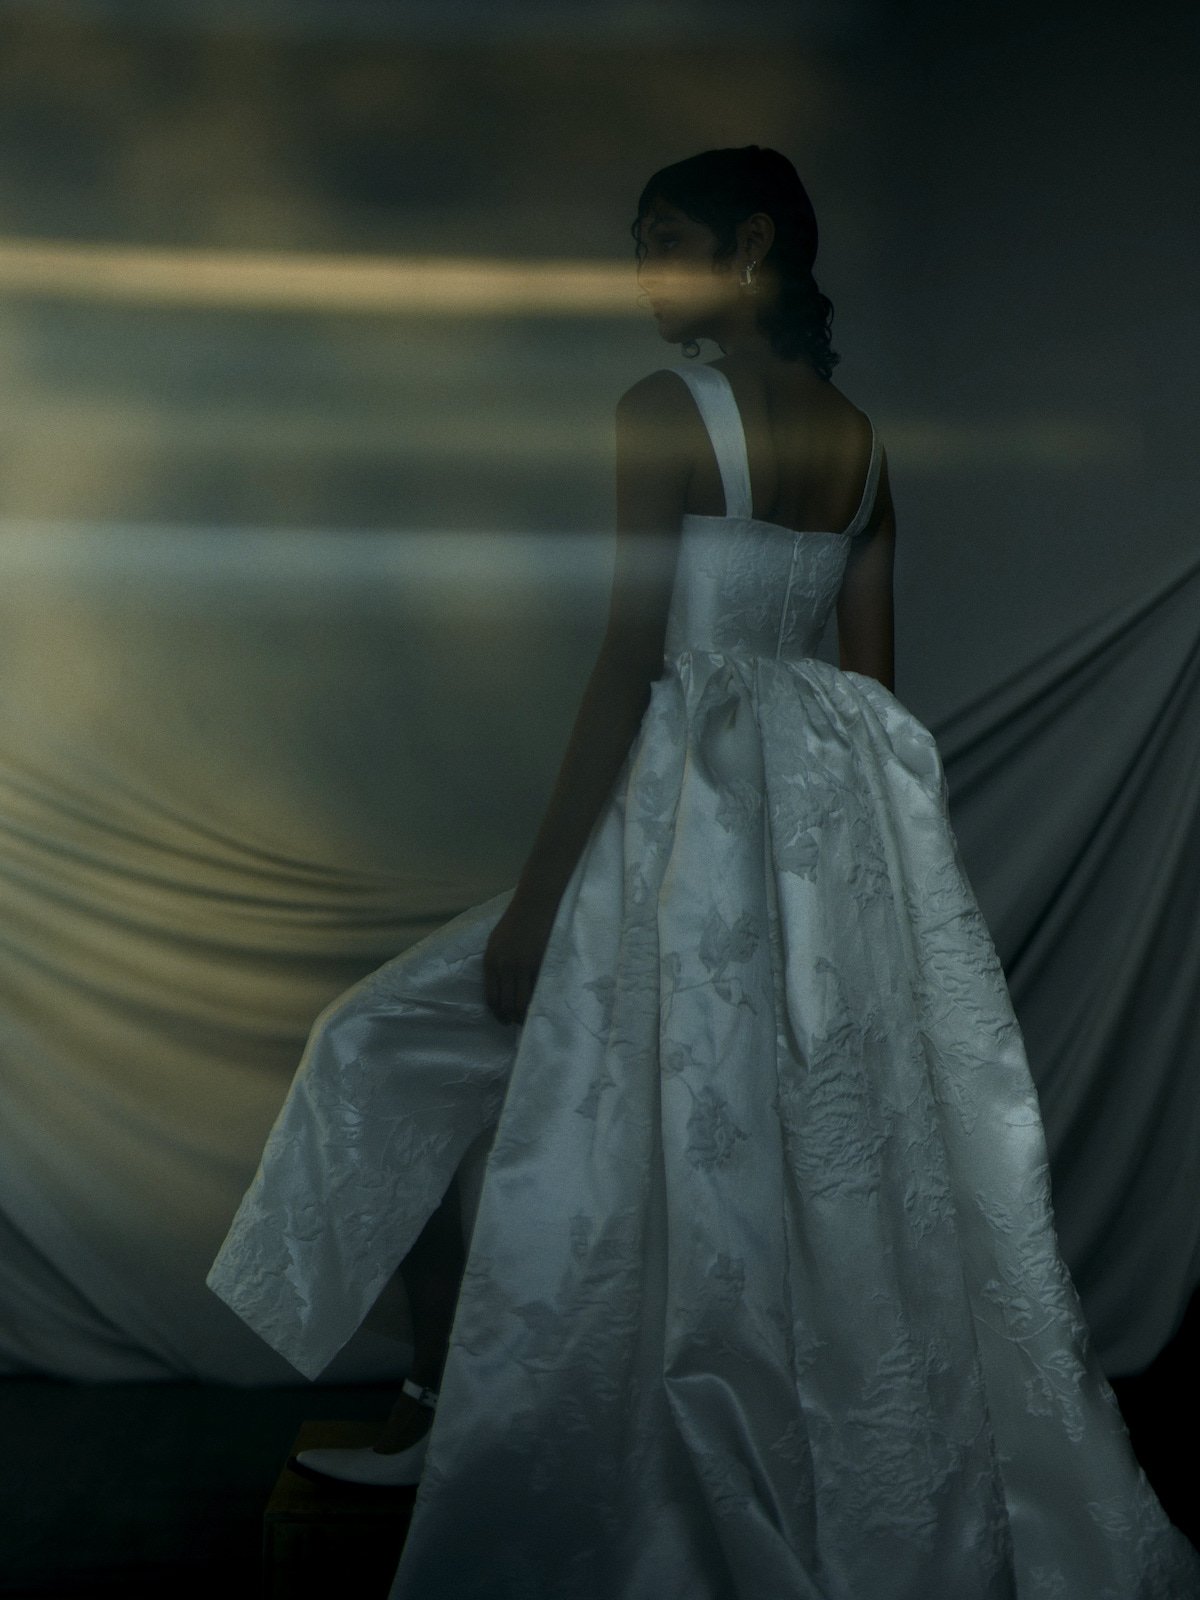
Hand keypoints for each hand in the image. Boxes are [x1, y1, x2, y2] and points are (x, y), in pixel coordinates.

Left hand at [484, 895, 558, 1025]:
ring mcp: (522, 966)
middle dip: (511, 1018)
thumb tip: (500, 986)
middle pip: (506, 1004)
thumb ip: (496, 963)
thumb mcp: (496, 942)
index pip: (492, 997)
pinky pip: (538, 990)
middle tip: (517, 1023)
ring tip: (529, 1019)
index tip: (503, 1020)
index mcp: (491, 961)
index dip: (497, 1013)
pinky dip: (538, 1000)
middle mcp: (504, 967)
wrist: (534, 905)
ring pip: (522, 1002)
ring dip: (524, 1014)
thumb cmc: (515, 922)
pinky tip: (541, 1004)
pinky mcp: (539, 964)